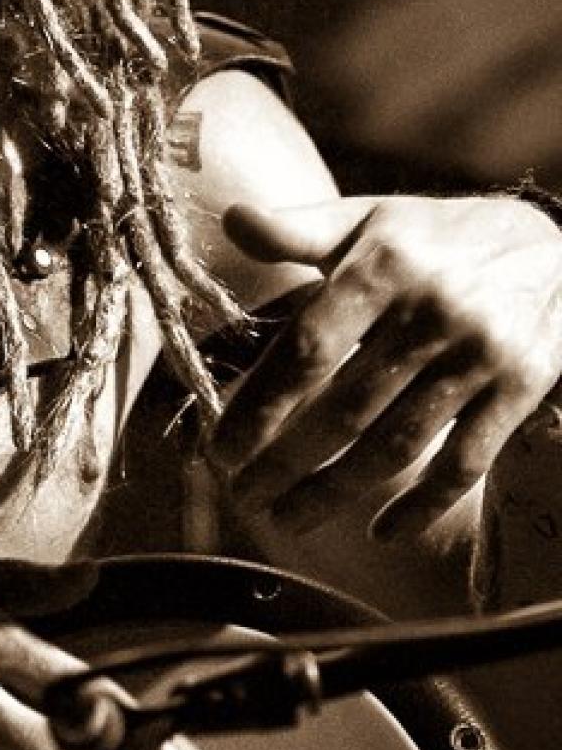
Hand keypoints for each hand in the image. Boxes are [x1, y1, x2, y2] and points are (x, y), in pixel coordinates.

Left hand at [209, 194, 561, 539]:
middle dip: (287, 463)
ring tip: (289, 519)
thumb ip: (299, 229)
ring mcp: (478, 356)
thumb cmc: (439, 237)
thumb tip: (231, 220)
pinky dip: (422, 506)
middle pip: (345, 409)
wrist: (558, 251)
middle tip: (242, 495)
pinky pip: (464, 462)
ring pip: (397, 445)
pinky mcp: (519, 389)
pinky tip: (380, 532)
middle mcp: (430, 313)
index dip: (261, 406)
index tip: (221, 448)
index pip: (308, 350)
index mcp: (382, 266)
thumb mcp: (370, 217)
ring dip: (336, 492)